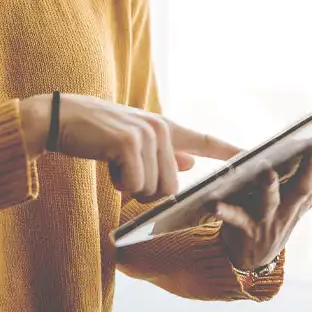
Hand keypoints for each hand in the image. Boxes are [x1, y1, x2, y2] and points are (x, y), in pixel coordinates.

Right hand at [20, 93, 240, 200]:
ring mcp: (146, 134)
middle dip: (147, 192)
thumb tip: (190, 164)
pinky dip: (117, 183)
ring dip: (130, 187)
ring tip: (113, 163)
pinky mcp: (128, 143)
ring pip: (153, 189)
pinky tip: (106, 163)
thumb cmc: (95, 132)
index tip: (252, 157)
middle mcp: (160, 128)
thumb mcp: (133, 140)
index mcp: (164, 127)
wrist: (59, 119)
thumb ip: (164, 153)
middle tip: (125, 174)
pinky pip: (133, 185)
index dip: (229, 151)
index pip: (203, 139)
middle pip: (171, 187)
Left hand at [214, 137, 311, 270]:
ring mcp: (268, 219)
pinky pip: (234, 218)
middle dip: (311, 168)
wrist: (253, 257)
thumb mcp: (307, 198)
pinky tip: (214, 203)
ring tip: (268, 171)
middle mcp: (289, 208)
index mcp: (303, 197)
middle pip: (302, 188)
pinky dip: (224, 212)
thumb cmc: (281, 216)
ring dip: (270, 187)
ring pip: (270, 202)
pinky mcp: (244, 228)